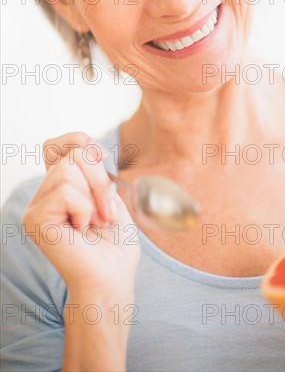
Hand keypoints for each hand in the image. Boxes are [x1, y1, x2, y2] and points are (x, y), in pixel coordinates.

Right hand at [22, 132, 140, 296]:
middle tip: (105, 212)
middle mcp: (44, 195)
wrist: (112, 276)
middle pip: (73, 153)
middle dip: (100, 179)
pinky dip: (84, 209)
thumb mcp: (110, 194)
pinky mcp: (35, 218)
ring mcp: (36, 206)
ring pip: (69, 168)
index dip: (80, 142)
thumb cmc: (115, 243)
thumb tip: (86, 147)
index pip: (55, 145)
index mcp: (59, 188)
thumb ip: (93, 168)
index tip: (101, 161)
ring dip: (94, 196)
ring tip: (93, 222)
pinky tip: (80, 230)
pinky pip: (66, 190)